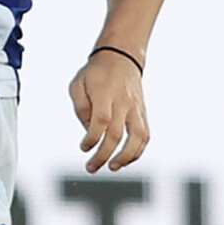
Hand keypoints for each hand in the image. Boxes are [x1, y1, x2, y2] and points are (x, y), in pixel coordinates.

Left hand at [69, 49, 148, 172]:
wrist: (122, 57)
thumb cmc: (96, 73)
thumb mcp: (78, 83)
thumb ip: (80, 107)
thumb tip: (89, 130)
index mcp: (105, 94)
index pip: (101, 121)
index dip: (92, 138)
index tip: (84, 147)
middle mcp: (122, 102)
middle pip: (116, 134)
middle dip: (103, 155)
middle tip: (91, 167)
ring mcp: (135, 108)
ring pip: (137, 137)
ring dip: (126, 157)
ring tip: (113, 167)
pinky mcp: (142, 112)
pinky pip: (145, 135)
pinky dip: (138, 150)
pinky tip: (126, 159)